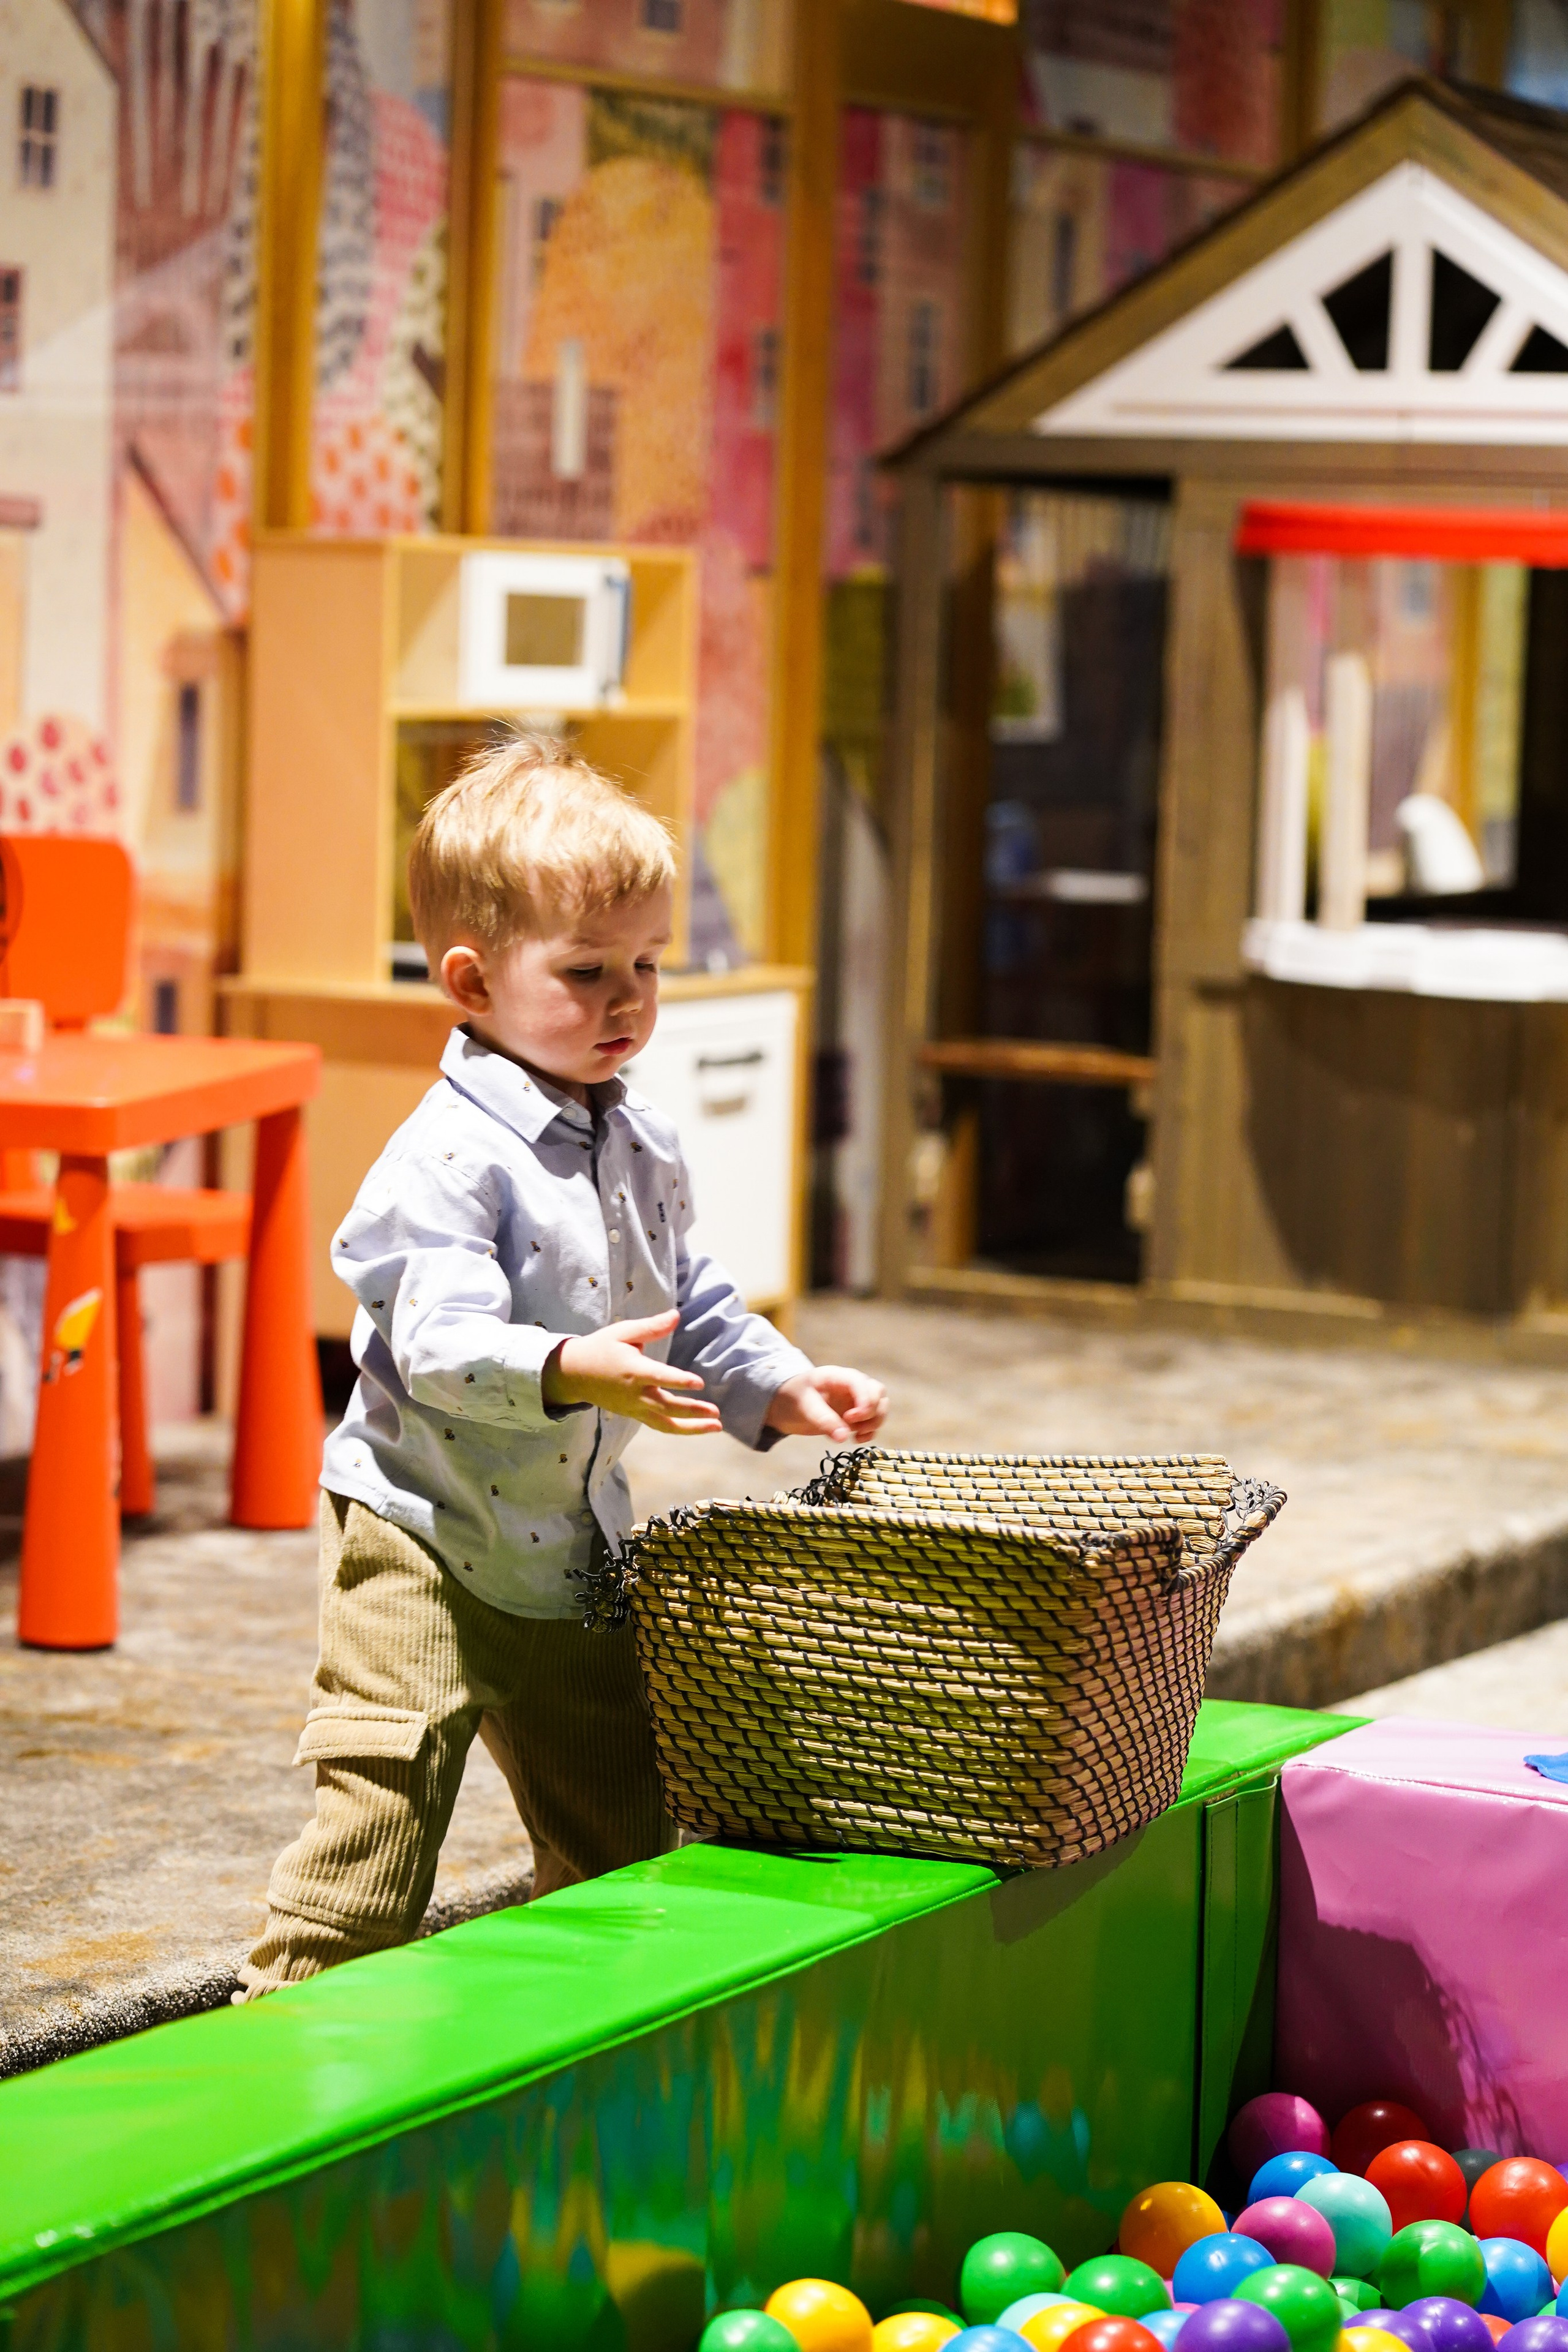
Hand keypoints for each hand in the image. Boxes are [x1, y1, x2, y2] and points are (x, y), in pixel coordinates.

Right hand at [543, 1309, 722, 1435]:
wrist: (573, 1374)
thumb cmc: (601, 1348)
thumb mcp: (623, 1332)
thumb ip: (651, 1327)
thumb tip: (676, 1315)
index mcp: (633, 1370)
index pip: (659, 1377)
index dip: (679, 1381)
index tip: (699, 1383)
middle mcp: (634, 1394)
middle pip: (667, 1407)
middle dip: (693, 1411)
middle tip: (716, 1413)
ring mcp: (634, 1408)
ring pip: (665, 1424)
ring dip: (691, 1428)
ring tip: (715, 1426)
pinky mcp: (634, 1415)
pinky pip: (659, 1425)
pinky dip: (678, 1428)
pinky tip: (698, 1426)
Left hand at [765, 1365, 888, 1445]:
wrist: (784, 1406)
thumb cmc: (792, 1398)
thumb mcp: (804, 1407)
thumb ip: (823, 1420)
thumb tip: (843, 1437)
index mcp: (838, 1376)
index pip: (861, 1383)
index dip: (864, 1400)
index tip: (851, 1418)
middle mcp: (852, 1386)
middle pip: (878, 1393)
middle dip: (872, 1411)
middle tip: (853, 1424)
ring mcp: (855, 1400)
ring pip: (881, 1406)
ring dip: (874, 1422)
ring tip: (856, 1434)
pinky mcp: (856, 1415)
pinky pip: (873, 1421)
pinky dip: (871, 1431)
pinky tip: (856, 1439)